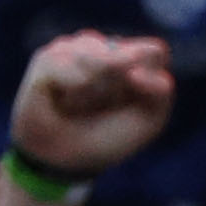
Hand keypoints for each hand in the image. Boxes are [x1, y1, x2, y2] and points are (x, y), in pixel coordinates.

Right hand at [12, 34, 176, 179]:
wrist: (68, 158)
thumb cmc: (111, 135)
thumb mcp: (149, 119)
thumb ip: (159, 91)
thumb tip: (135, 71)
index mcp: (135, 59)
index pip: (153, 52)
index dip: (147, 79)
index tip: (138, 102)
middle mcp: (104, 47)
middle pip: (125, 54)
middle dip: (119, 89)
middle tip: (105, 106)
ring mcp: (74, 48)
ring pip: (96, 56)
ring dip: (94, 91)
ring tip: (82, 105)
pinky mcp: (46, 57)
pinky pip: (69, 68)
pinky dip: (73, 90)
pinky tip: (64, 100)